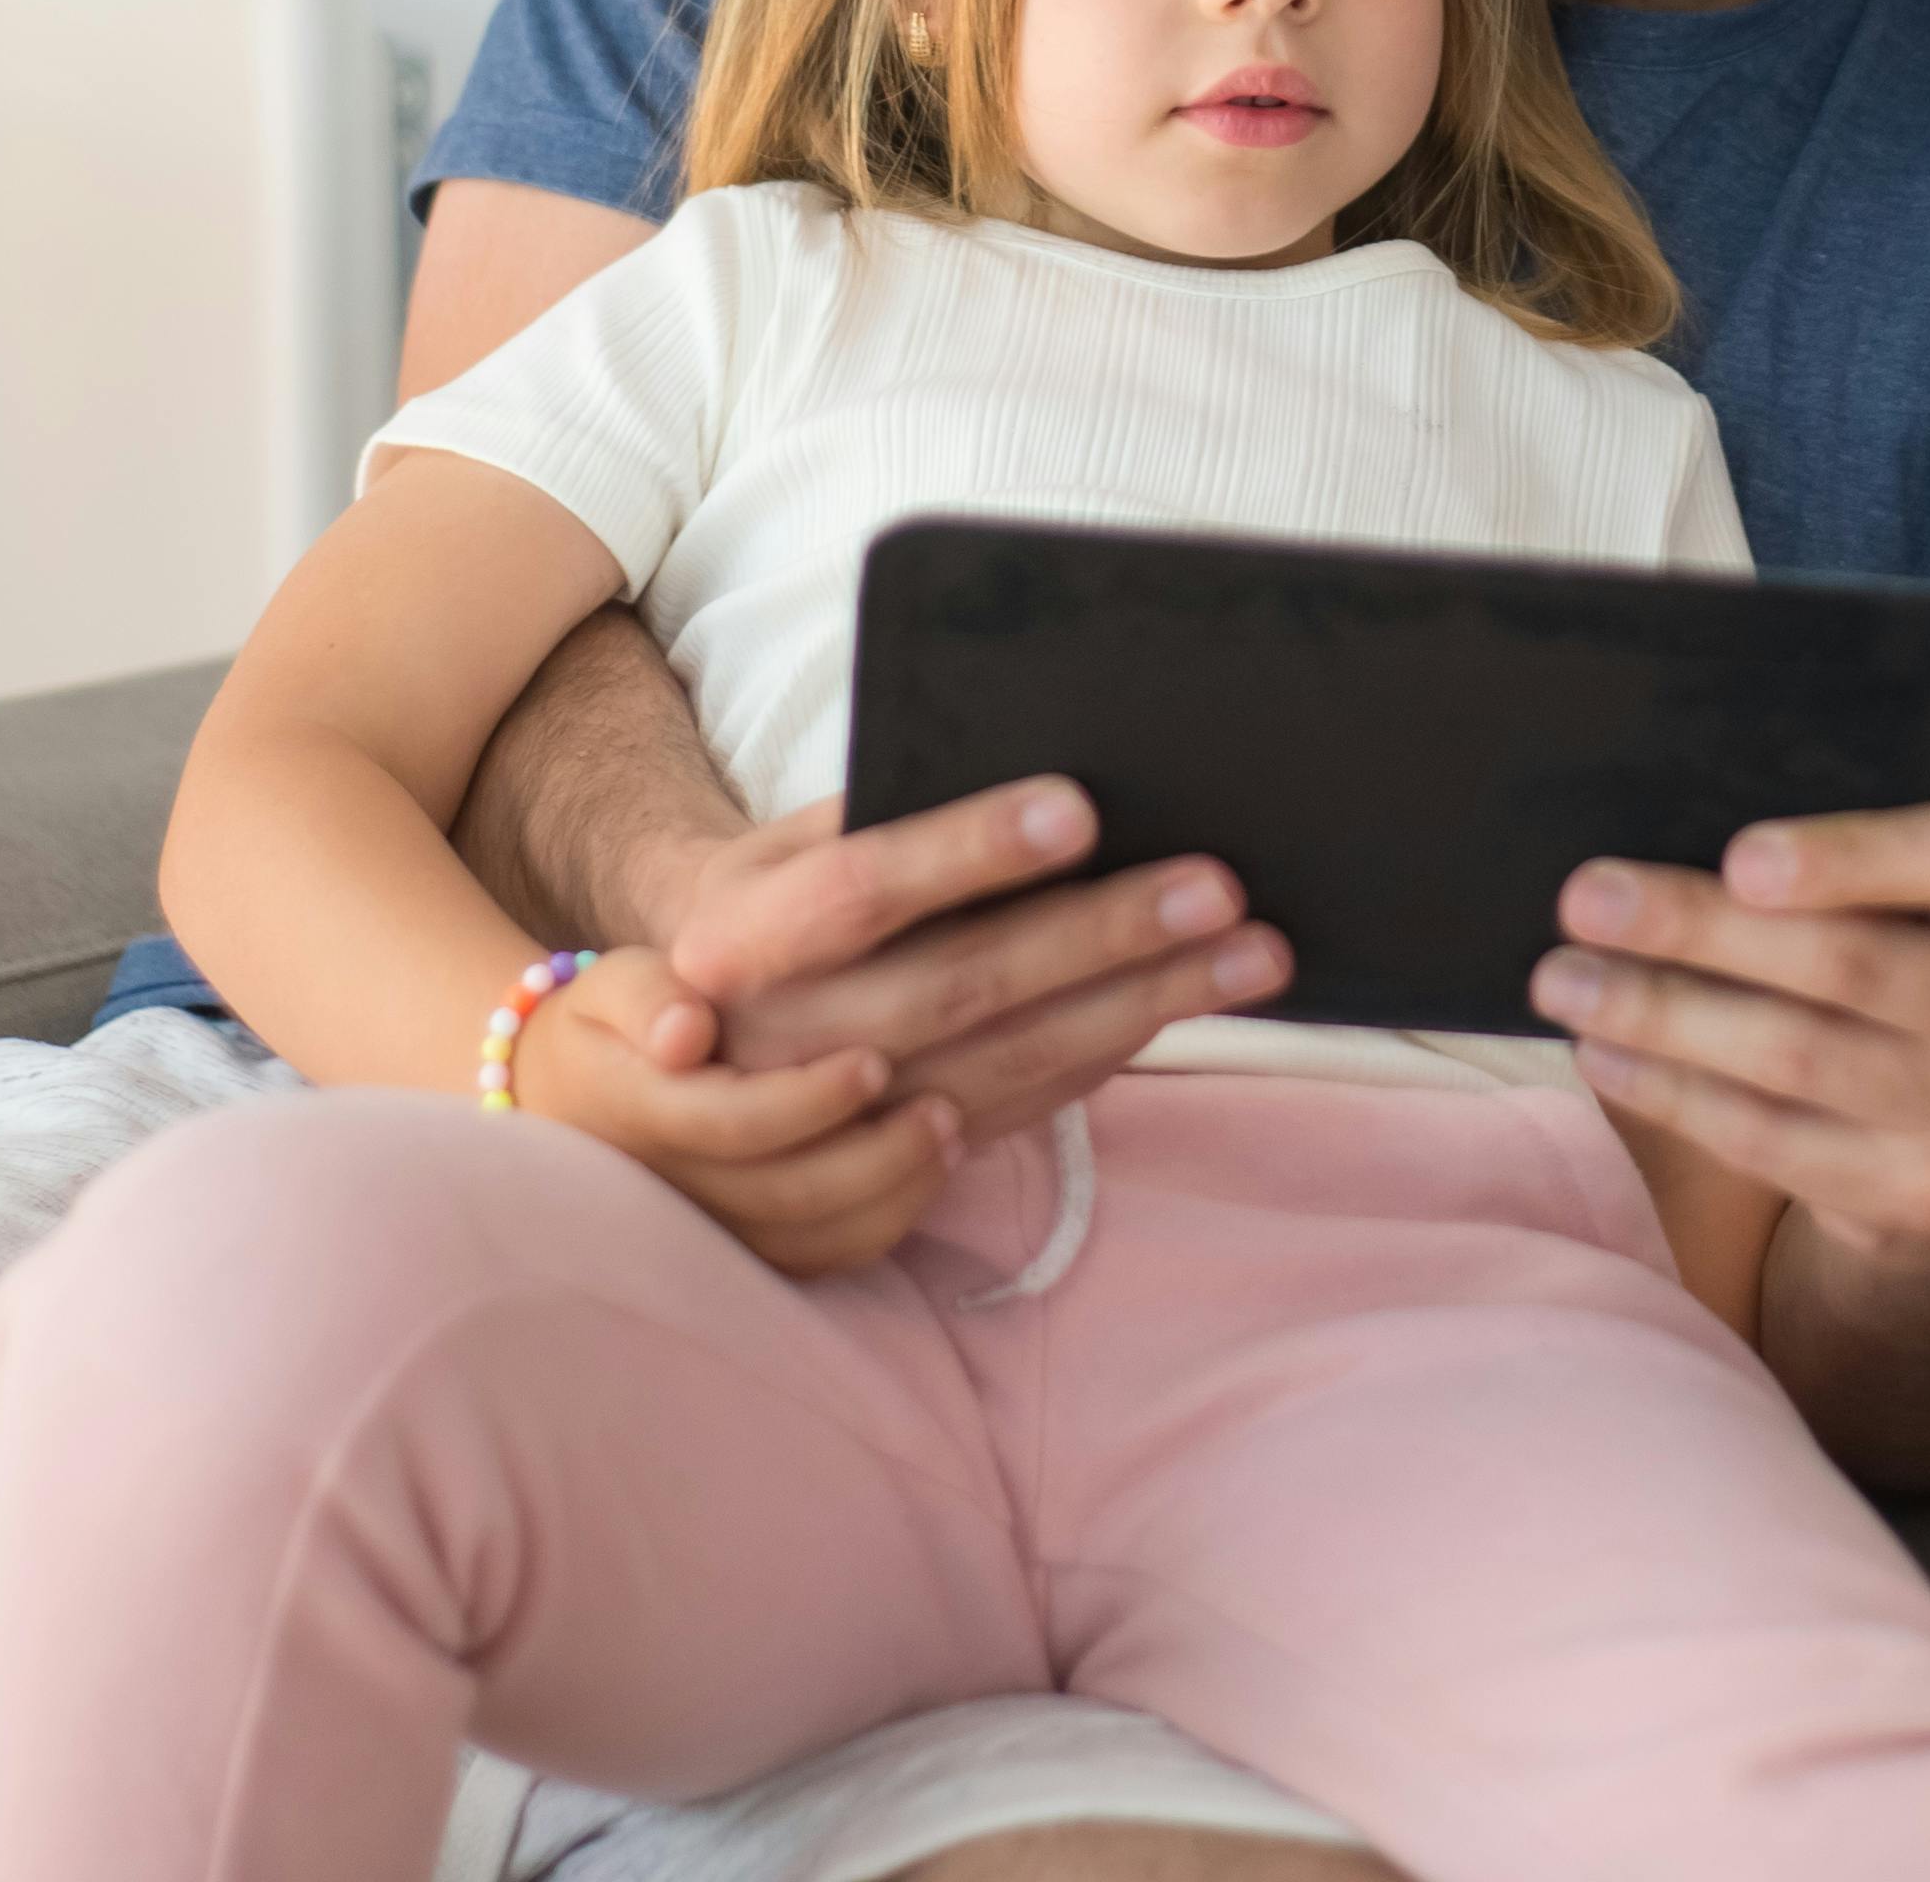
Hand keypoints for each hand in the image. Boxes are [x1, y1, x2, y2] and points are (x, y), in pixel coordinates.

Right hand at [502, 949, 956, 1275]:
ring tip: (952, 1136)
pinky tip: (926, 1175)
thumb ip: (646, 995)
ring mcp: (703, 1231)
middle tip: (945, 1108)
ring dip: (894, 1197)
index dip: (813, 1099)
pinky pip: (813, 1263)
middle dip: (879, 1156)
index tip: (877, 1060)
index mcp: (638, 1114)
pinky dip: (878, 1229)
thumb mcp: (613, 983)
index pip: (735, 1122)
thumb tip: (686, 1033)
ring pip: (809, 1242)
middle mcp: (670, 1188)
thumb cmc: (609, 1024)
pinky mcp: (734, 1252)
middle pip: (787, 1195)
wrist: (563, 1098)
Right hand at [652, 779, 1291, 1146]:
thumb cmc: (771, 910)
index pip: (861, 889)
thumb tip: (1024, 759)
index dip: (966, 851)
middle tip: (1219, 887)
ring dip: (1140, 1008)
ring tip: (1251, 954)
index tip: (1080, 808)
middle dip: (1100, 936)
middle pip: (957, 985)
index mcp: (744, 937)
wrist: (679, 1053)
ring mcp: (837, 1121)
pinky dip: (1106, 1060)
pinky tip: (1182, 1008)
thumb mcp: (784, 849)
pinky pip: (1018, 1114)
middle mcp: (783, 1039)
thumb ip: (879, 810)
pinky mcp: (895, 1170)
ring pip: (1006, 1065)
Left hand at [1531, 797, 1929, 1318]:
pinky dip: (1673, 1092)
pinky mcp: (1918, 1205)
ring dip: (1660, 1013)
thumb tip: (1692, 840)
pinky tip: (1606, 1055)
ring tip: (1564, 978)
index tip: (1740, 858)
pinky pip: (1769, 1140)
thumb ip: (1877, 871)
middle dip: (1699, 929)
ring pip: (1791, 1058)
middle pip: (1849, 964)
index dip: (1855, 857)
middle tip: (1585, 899)